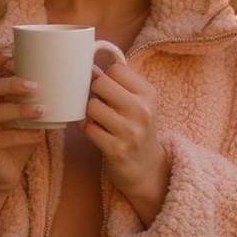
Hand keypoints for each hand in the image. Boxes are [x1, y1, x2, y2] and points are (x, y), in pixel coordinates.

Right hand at [0, 49, 44, 193]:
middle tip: (36, 86)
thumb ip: (40, 98)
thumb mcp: (30, 115)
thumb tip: (71, 80)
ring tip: (42, 110)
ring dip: (21, 110)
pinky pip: (1, 139)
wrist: (4, 172)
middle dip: (12, 83)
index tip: (14, 54)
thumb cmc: (19, 138)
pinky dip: (23, 136)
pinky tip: (39, 136)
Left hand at [83, 62, 169, 225]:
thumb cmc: (137, 130)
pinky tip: (96, 133)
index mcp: (149, 94)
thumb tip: (89, 67)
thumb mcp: (138, 103)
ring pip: (92, 106)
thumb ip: (118, 84)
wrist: (147, 169)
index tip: (109, 90)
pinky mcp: (116, 150)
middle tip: (101, 105)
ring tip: (99, 120)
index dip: (106, 77)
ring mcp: (130, 132)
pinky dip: (87, 129)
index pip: (116, 69)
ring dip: (90, 113)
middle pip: (100, 83)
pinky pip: (87, 128)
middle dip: (94, 93)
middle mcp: (142, 111)